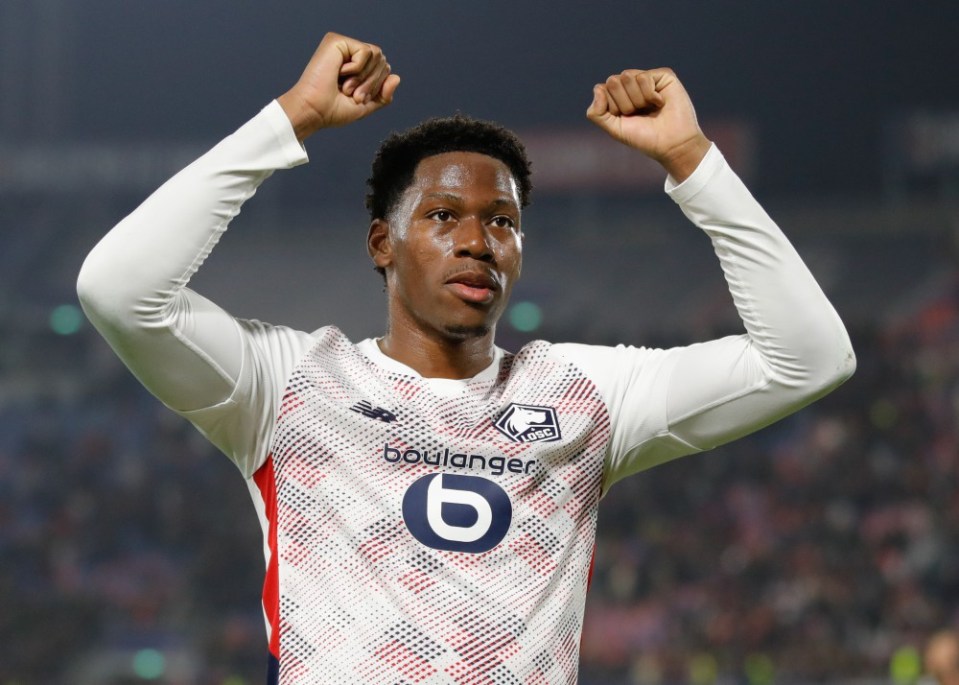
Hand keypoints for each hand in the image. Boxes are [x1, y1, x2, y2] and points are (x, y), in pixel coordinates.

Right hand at [278, 32, 400, 140]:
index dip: (377, 87)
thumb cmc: (333, 110)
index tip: (357, 98)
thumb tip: (397, 77)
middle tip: (351, 94)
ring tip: (346, 86)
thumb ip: (383, 94)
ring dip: (364, 78)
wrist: (315, 111)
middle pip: (383, 61)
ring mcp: (343, 46)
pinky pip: (366, 51)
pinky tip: (340, 73)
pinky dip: (357, 69)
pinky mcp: (337, 41)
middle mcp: (350, 53)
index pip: (384, 69)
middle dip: (372, 83)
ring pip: (377, 55)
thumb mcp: (365, 105)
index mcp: (356, 66)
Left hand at [586, 68, 710, 181]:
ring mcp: (646, 79)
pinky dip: (650, 95)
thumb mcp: (614, 129)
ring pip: (626, 76)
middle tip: (639, 114)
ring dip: (637, 100)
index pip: (601, 89)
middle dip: (624, 103)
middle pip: (613, 81)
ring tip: (650, 109)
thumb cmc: (644, 138)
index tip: (626, 119)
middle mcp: (630, 85)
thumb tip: (598, 88)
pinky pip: (643, 78)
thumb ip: (597, 113)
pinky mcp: (662, 75)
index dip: (612, 107)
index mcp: (617, 96)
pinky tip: (660, 103)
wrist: (671, 144)